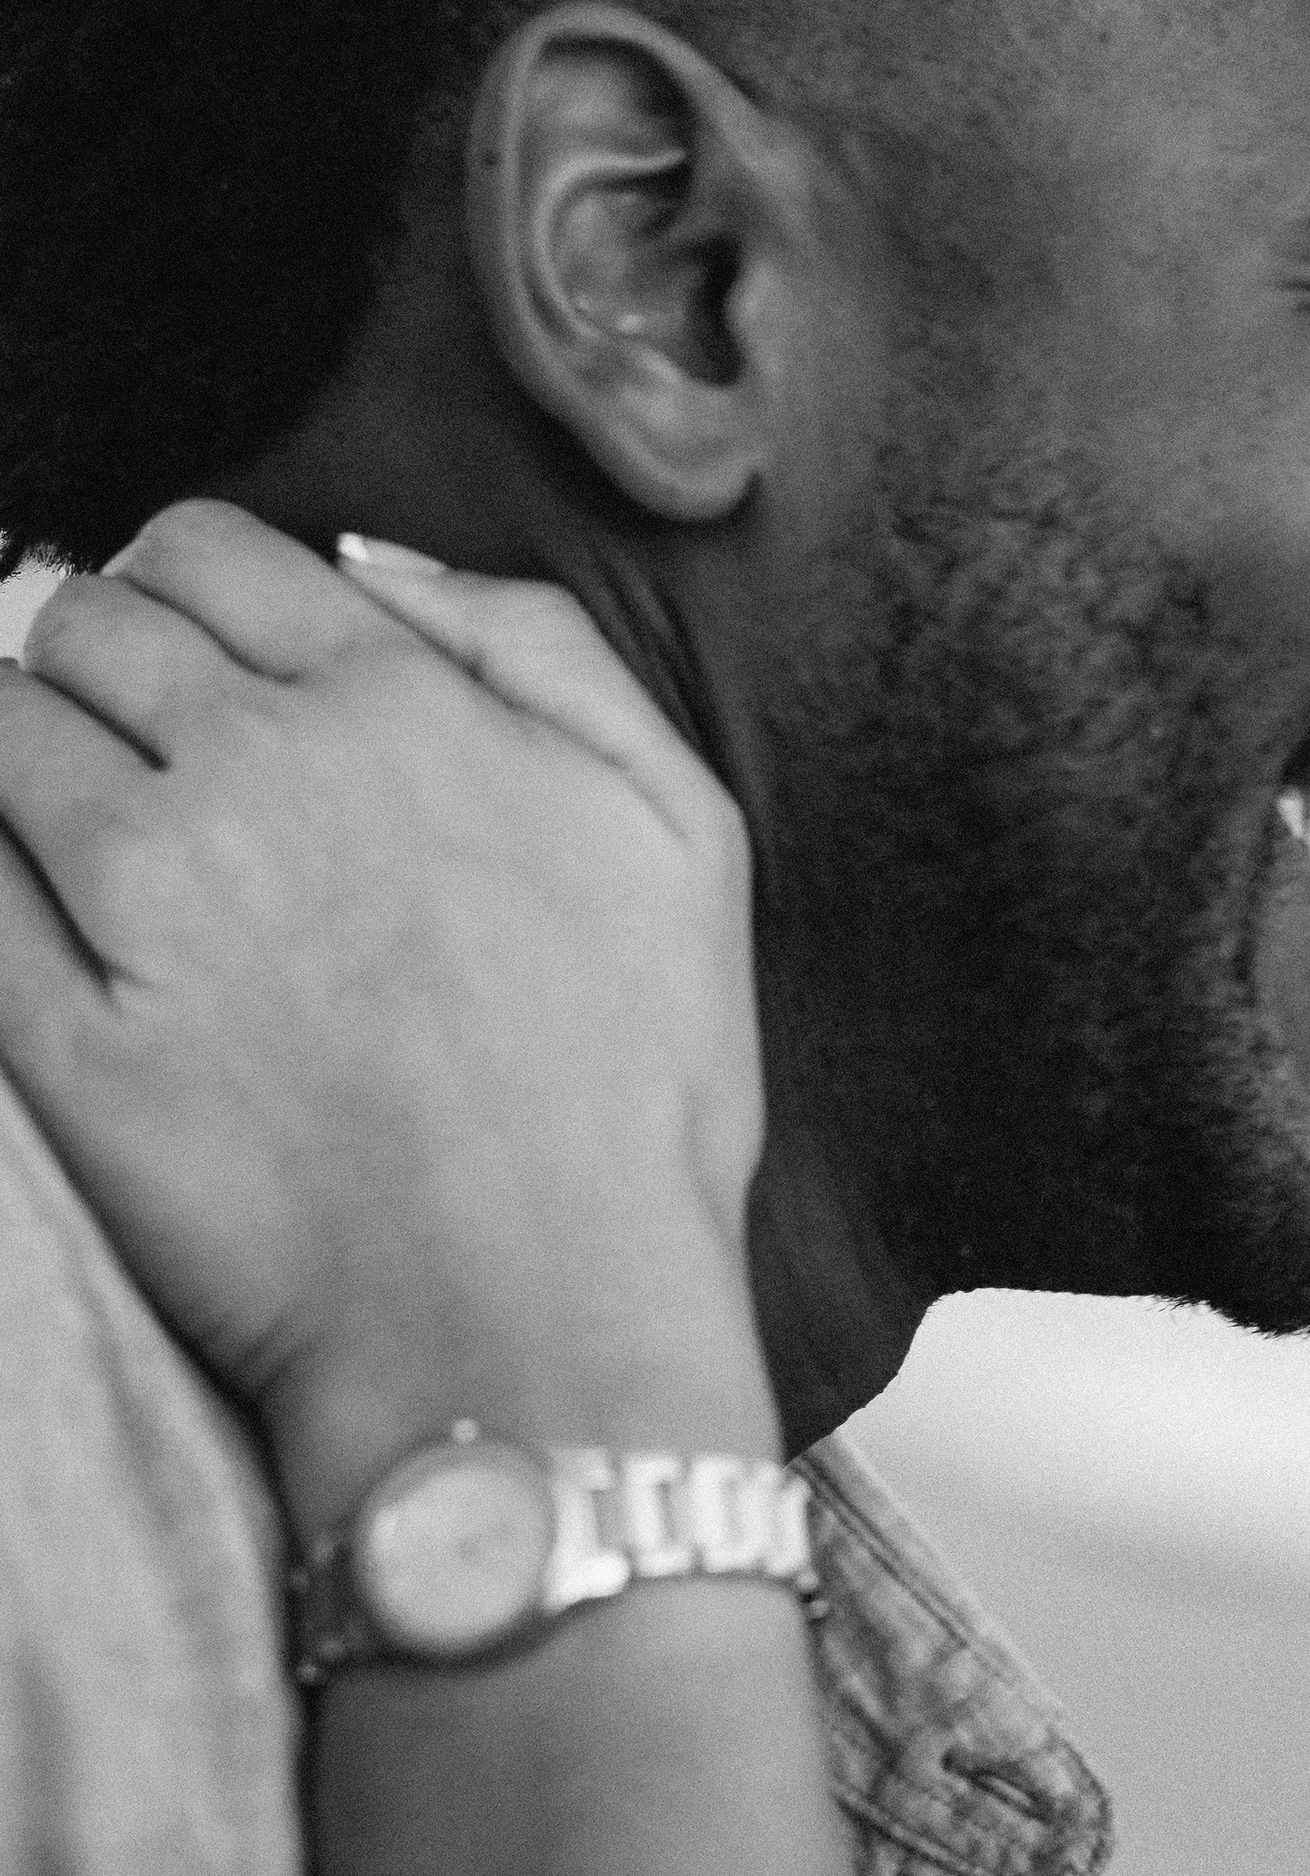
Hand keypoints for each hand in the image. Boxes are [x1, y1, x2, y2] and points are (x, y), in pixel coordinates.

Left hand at [0, 503, 772, 1531]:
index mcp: (399, 702)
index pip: (208, 549)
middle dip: (101, 663)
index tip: (204, 658)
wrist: (544, 1326)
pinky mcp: (63, 1038)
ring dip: (25, 762)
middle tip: (144, 753)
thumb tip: (376, 564)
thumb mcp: (678, 823)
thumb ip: (538, 646)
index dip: (191, 588)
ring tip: (87, 849)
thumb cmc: (634, 1092)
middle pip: (86, 624)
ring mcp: (144, 904)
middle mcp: (255, 771)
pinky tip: (35, 926)